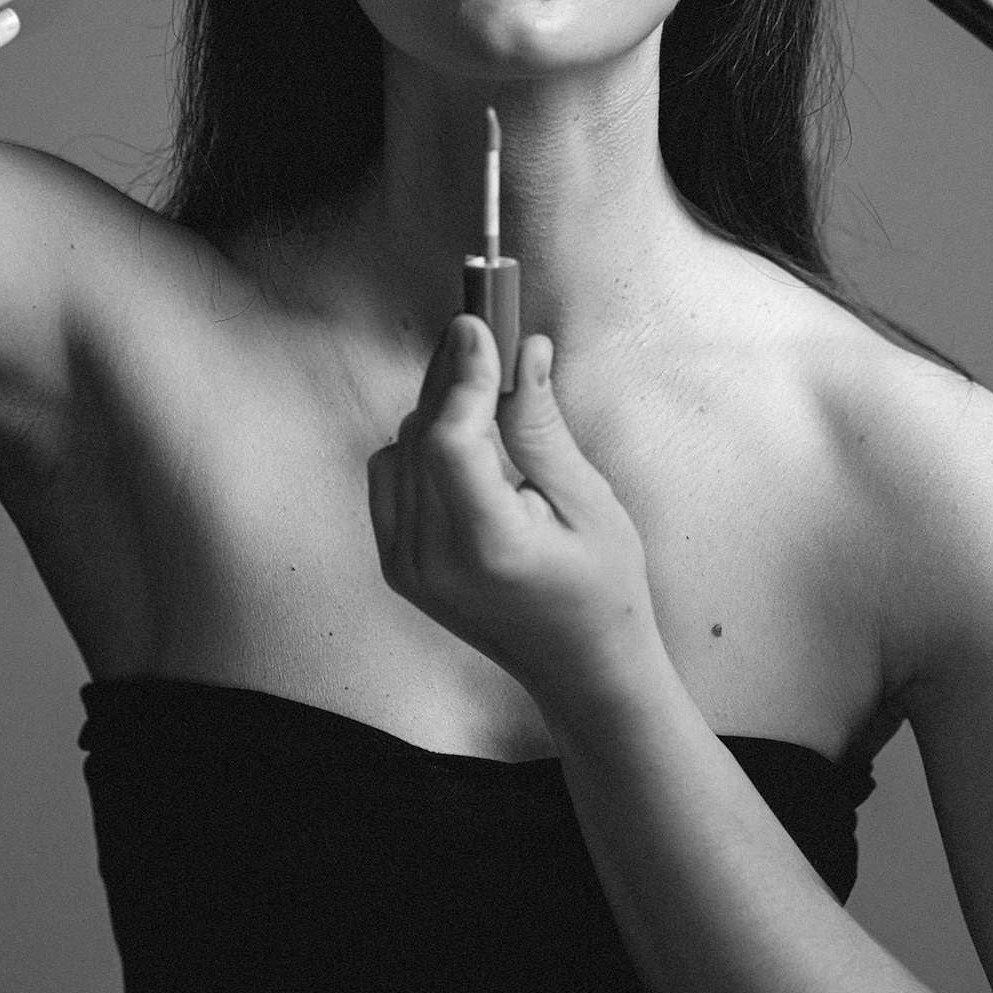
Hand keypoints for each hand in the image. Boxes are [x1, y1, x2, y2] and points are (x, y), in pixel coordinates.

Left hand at [368, 317, 662, 717]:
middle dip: (454, 375)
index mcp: (486, 548)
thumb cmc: (601, 589)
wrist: (582, 666)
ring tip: (492, 398)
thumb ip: (542, 426)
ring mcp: (406, 565)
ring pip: (401, 448)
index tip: (482, 325)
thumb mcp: (589, 501)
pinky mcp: (397, 565)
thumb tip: (524, 349)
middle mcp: (431, 560)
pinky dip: (420, 447)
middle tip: (487, 331)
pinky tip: (467, 447)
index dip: (464, 374)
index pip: (449, 439)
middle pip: (419, 434)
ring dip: (440, 410)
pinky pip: (391, 477)